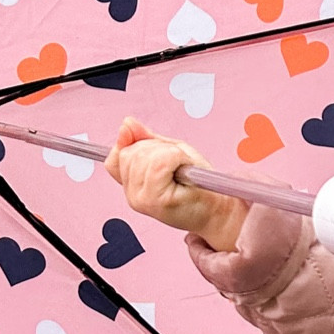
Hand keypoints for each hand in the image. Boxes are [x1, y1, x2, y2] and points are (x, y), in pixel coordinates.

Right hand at [105, 117, 247, 251]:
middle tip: (177, 164)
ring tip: (182, 168)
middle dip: (156, 148)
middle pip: (130, 152)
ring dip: (169, 153)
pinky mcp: (155, 201)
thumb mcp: (168, 153)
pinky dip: (174, 157)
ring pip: (143, 155)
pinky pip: (158, 162)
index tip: (159, 150)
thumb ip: (146, 140)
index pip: (114, 158)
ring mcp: (141, 200)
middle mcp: (132, 196)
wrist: (219, 210)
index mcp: (132, 186)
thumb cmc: (197, 182)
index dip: (132, 145)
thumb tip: (126, 123)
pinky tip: (184, 169)